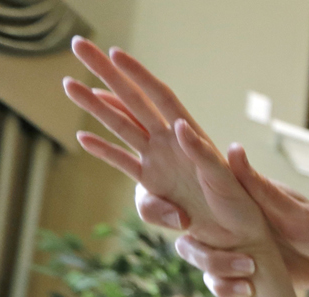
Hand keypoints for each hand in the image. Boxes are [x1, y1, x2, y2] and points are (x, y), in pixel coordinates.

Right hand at [63, 38, 268, 251]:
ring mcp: (160, 163)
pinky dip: (105, 152)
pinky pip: (124, 164)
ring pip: (121, 127)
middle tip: (79, 46)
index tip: (114, 52)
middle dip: (106, 74)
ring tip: (69, 84)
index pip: (159, 96)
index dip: (137, 74)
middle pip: (132, 101)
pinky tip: (84, 138)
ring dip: (95, 107)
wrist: (240, 237)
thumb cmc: (239, 208)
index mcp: (190, 137)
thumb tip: (179, 127)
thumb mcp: (225, 179)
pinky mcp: (154, 187)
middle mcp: (170, 144)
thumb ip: (202, 154)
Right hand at [136, 146, 308, 296]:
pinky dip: (225, 289)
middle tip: (207, 255)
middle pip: (183, 230)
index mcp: (234, 195)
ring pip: (198, 258)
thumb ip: (260, 187)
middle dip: (189, 244)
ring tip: (247, 274)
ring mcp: (229, 246)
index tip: (178, 218)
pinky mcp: (238, 271)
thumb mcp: (291, 209)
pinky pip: (217, 283)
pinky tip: (244, 292)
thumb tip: (231, 149)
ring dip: (216, 269)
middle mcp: (225, 219)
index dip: (167, 201)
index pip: (188, 188)